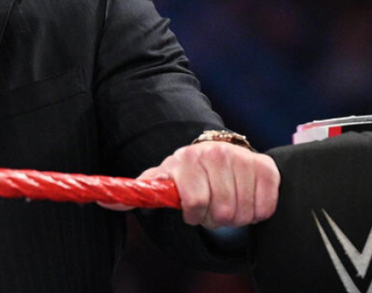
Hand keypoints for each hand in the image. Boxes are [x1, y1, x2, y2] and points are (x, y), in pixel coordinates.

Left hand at [101, 142, 279, 227]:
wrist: (217, 154)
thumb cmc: (185, 174)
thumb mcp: (161, 180)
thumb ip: (136, 193)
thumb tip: (104, 203)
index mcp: (187, 159)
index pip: (196, 203)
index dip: (194, 214)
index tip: (192, 210)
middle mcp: (216, 154)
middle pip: (223, 212)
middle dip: (215, 217)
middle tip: (211, 206)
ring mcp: (243, 158)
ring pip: (245, 212)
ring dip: (236, 216)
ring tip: (226, 201)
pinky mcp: (267, 167)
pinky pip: (266, 208)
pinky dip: (256, 212)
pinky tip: (245, 198)